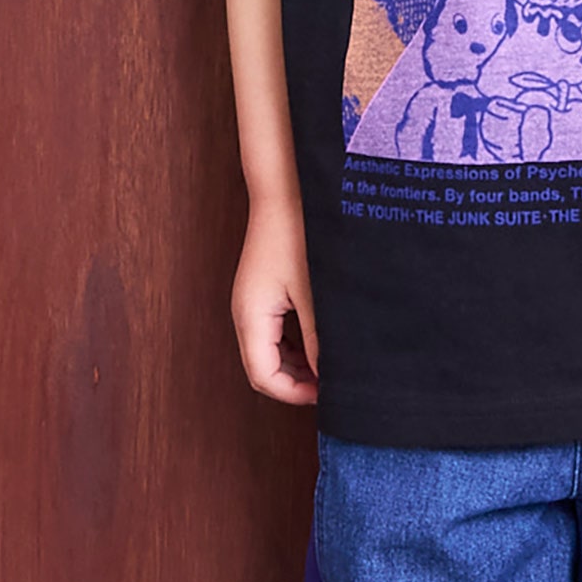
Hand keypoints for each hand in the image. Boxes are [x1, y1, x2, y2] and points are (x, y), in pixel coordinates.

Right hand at [231, 196, 319, 404]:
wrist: (286, 187)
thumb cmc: (298, 232)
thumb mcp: (314, 292)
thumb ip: (320, 338)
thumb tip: (331, 375)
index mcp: (251, 316)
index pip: (264, 377)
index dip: (295, 394)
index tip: (329, 394)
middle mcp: (246, 311)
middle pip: (265, 366)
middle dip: (298, 381)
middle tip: (335, 382)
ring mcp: (254, 299)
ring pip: (273, 348)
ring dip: (300, 361)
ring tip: (334, 361)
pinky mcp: (266, 287)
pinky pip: (278, 328)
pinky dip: (299, 340)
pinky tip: (325, 336)